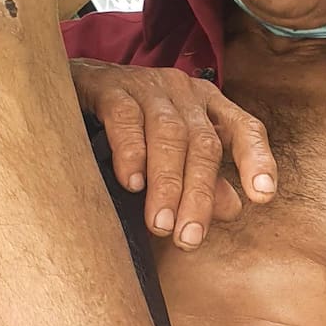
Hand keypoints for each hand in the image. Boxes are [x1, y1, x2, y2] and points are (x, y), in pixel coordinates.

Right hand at [70, 60, 275, 247]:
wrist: (63, 88)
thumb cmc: (127, 128)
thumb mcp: (169, 155)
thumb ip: (202, 180)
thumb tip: (233, 209)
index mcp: (207, 105)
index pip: (244, 129)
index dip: (257, 160)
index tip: (262, 197)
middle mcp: (184, 92)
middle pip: (204, 144)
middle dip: (199, 194)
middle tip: (189, 238)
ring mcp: (148, 86)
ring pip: (169, 134)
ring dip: (166, 184)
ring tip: (160, 225)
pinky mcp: (109, 86)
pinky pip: (126, 118)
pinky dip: (131, 152)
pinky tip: (130, 184)